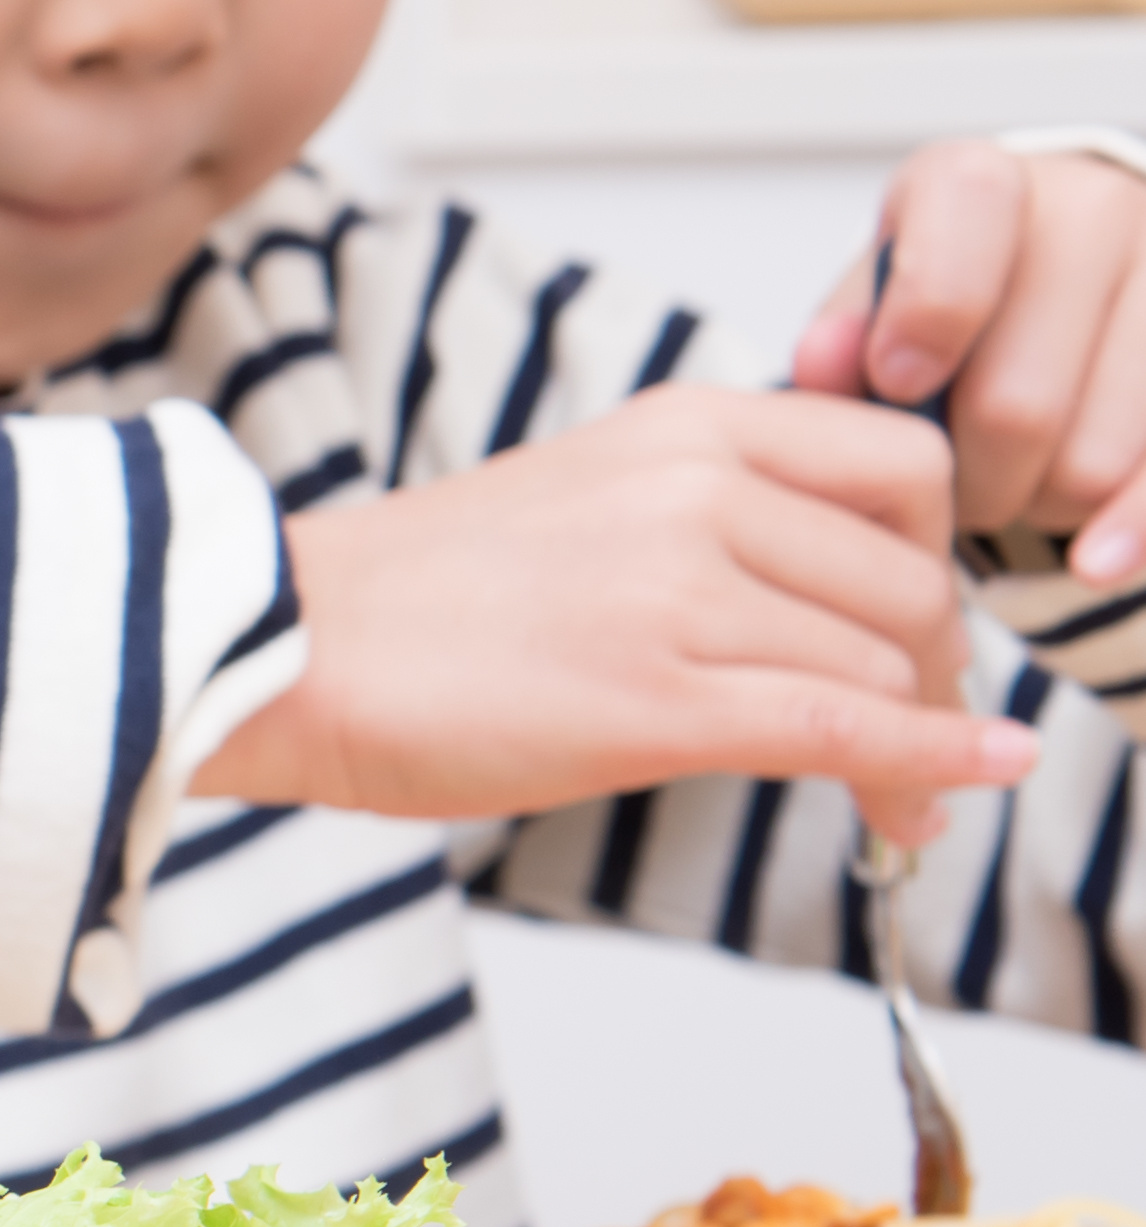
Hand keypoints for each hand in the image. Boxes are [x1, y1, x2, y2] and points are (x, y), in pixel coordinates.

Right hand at [191, 386, 1034, 848]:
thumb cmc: (413, 598)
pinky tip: (949, 792)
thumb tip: (832, 592)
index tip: (907, 622)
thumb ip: (711, 511)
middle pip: (910, 583)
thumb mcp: (587, 495)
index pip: (905, 467)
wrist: (279, 646)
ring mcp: (678, 592)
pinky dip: (922, 767)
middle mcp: (698, 490)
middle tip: (904, 732)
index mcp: (686, 425)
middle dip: (929, 673)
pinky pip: (840, 731)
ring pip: (879, 667)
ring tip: (888, 801)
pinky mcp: (654, 699)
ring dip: (909, 743)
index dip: (934, 556)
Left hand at [789, 134, 1145, 577]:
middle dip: (966, 475)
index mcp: (979, 185)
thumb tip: (826, 360)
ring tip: (1012, 480)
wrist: (1056, 296)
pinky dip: (1128, 531)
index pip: (970, 210)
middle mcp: (1093, 210)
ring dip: (1037, 503)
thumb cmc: (932, 315)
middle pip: (1019, 399)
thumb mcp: (868, 315)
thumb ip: (838, 344)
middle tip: (945, 484)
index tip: (898, 383)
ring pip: (1095, 459)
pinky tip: (1096, 562)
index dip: (930, 312)